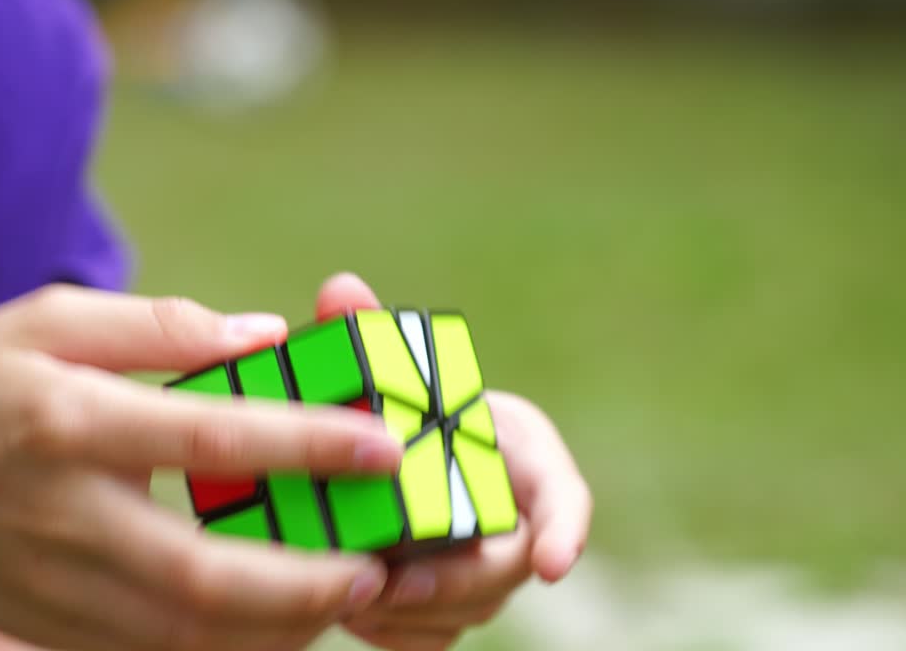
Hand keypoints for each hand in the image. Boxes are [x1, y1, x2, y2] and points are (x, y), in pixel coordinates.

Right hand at [0, 286, 404, 650]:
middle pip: (205, 576)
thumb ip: (159, 327)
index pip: (208, 438)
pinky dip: (231, 644)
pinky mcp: (60, 628)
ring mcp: (61, 587)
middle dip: (307, 583)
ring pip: (190, 633)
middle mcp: (69, 516)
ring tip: (348, 597)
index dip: (305, 445)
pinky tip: (280, 619)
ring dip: (281, 625)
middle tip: (381, 568)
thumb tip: (263, 335)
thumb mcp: (47, 322)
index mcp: (70, 422)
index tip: (382, 447)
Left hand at [313, 273, 592, 650]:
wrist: (395, 448)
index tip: (553, 564)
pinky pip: (431, 637)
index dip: (567, 530)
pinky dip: (392, 631)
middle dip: (454, 582)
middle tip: (394, 584)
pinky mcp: (450, 605)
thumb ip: (369, 333)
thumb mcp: (390, 367)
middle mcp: (515, 519)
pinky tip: (349, 610)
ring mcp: (485, 569)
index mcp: (520, 455)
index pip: (564, 496)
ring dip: (412, 610)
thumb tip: (338, 289)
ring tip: (353, 595)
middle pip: (505, 568)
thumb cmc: (404, 401)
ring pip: (465, 609)